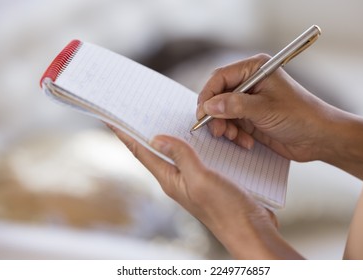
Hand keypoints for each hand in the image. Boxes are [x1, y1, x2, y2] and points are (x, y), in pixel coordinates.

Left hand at [109, 126, 301, 258]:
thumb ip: (181, 157)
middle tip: (138, 108)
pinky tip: (200, 132)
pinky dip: (195, 141)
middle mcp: (179, 178)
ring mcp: (194, 178)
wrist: (251, 230)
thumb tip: (156, 138)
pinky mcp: (210, 177)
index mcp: (170, 179)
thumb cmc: (226, 210)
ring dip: (172, 133)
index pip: (141, 151)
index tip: (111, 118)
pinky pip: (197, 154)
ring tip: (164, 115)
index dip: (125, 134)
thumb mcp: (200, 180)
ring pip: (178, 150)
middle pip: (156, 149)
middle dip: (145, 129)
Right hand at [197, 54, 362, 177]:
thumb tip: (208, 106)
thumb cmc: (299, 116)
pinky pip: (232, 126)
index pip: (220, 78)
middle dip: (216, 115)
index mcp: (255, 69)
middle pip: (218, 96)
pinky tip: (247, 143)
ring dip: (225, 127)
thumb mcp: (265, 109)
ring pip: (222, 113)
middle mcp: (250, 83)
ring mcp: (250, 102)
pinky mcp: (251, 119)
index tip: (202, 114)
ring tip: (235, 138)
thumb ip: (234, 105)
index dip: (208, 95)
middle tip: (218, 131)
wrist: (319, 138)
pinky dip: (235, 136)